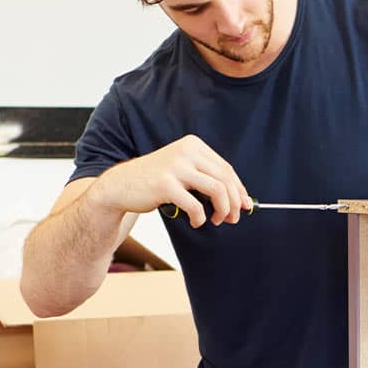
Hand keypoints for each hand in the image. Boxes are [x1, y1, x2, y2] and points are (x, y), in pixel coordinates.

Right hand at [87, 135, 248, 227]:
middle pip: (225, 179)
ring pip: (217, 190)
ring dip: (222, 210)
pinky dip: (200, 217)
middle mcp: (186, 151)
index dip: (239, 190)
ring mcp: (175, 167)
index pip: (226, 169)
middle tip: (233, 219)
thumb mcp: (183, 172)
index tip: (245, 205)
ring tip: (216, 220)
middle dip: (234, 203)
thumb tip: (241, 200)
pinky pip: (195, 205)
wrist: (121, 185)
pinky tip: (196, 221)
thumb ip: (207, 180)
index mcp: (193, 146)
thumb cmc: (156, 182)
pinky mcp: (165, 184)